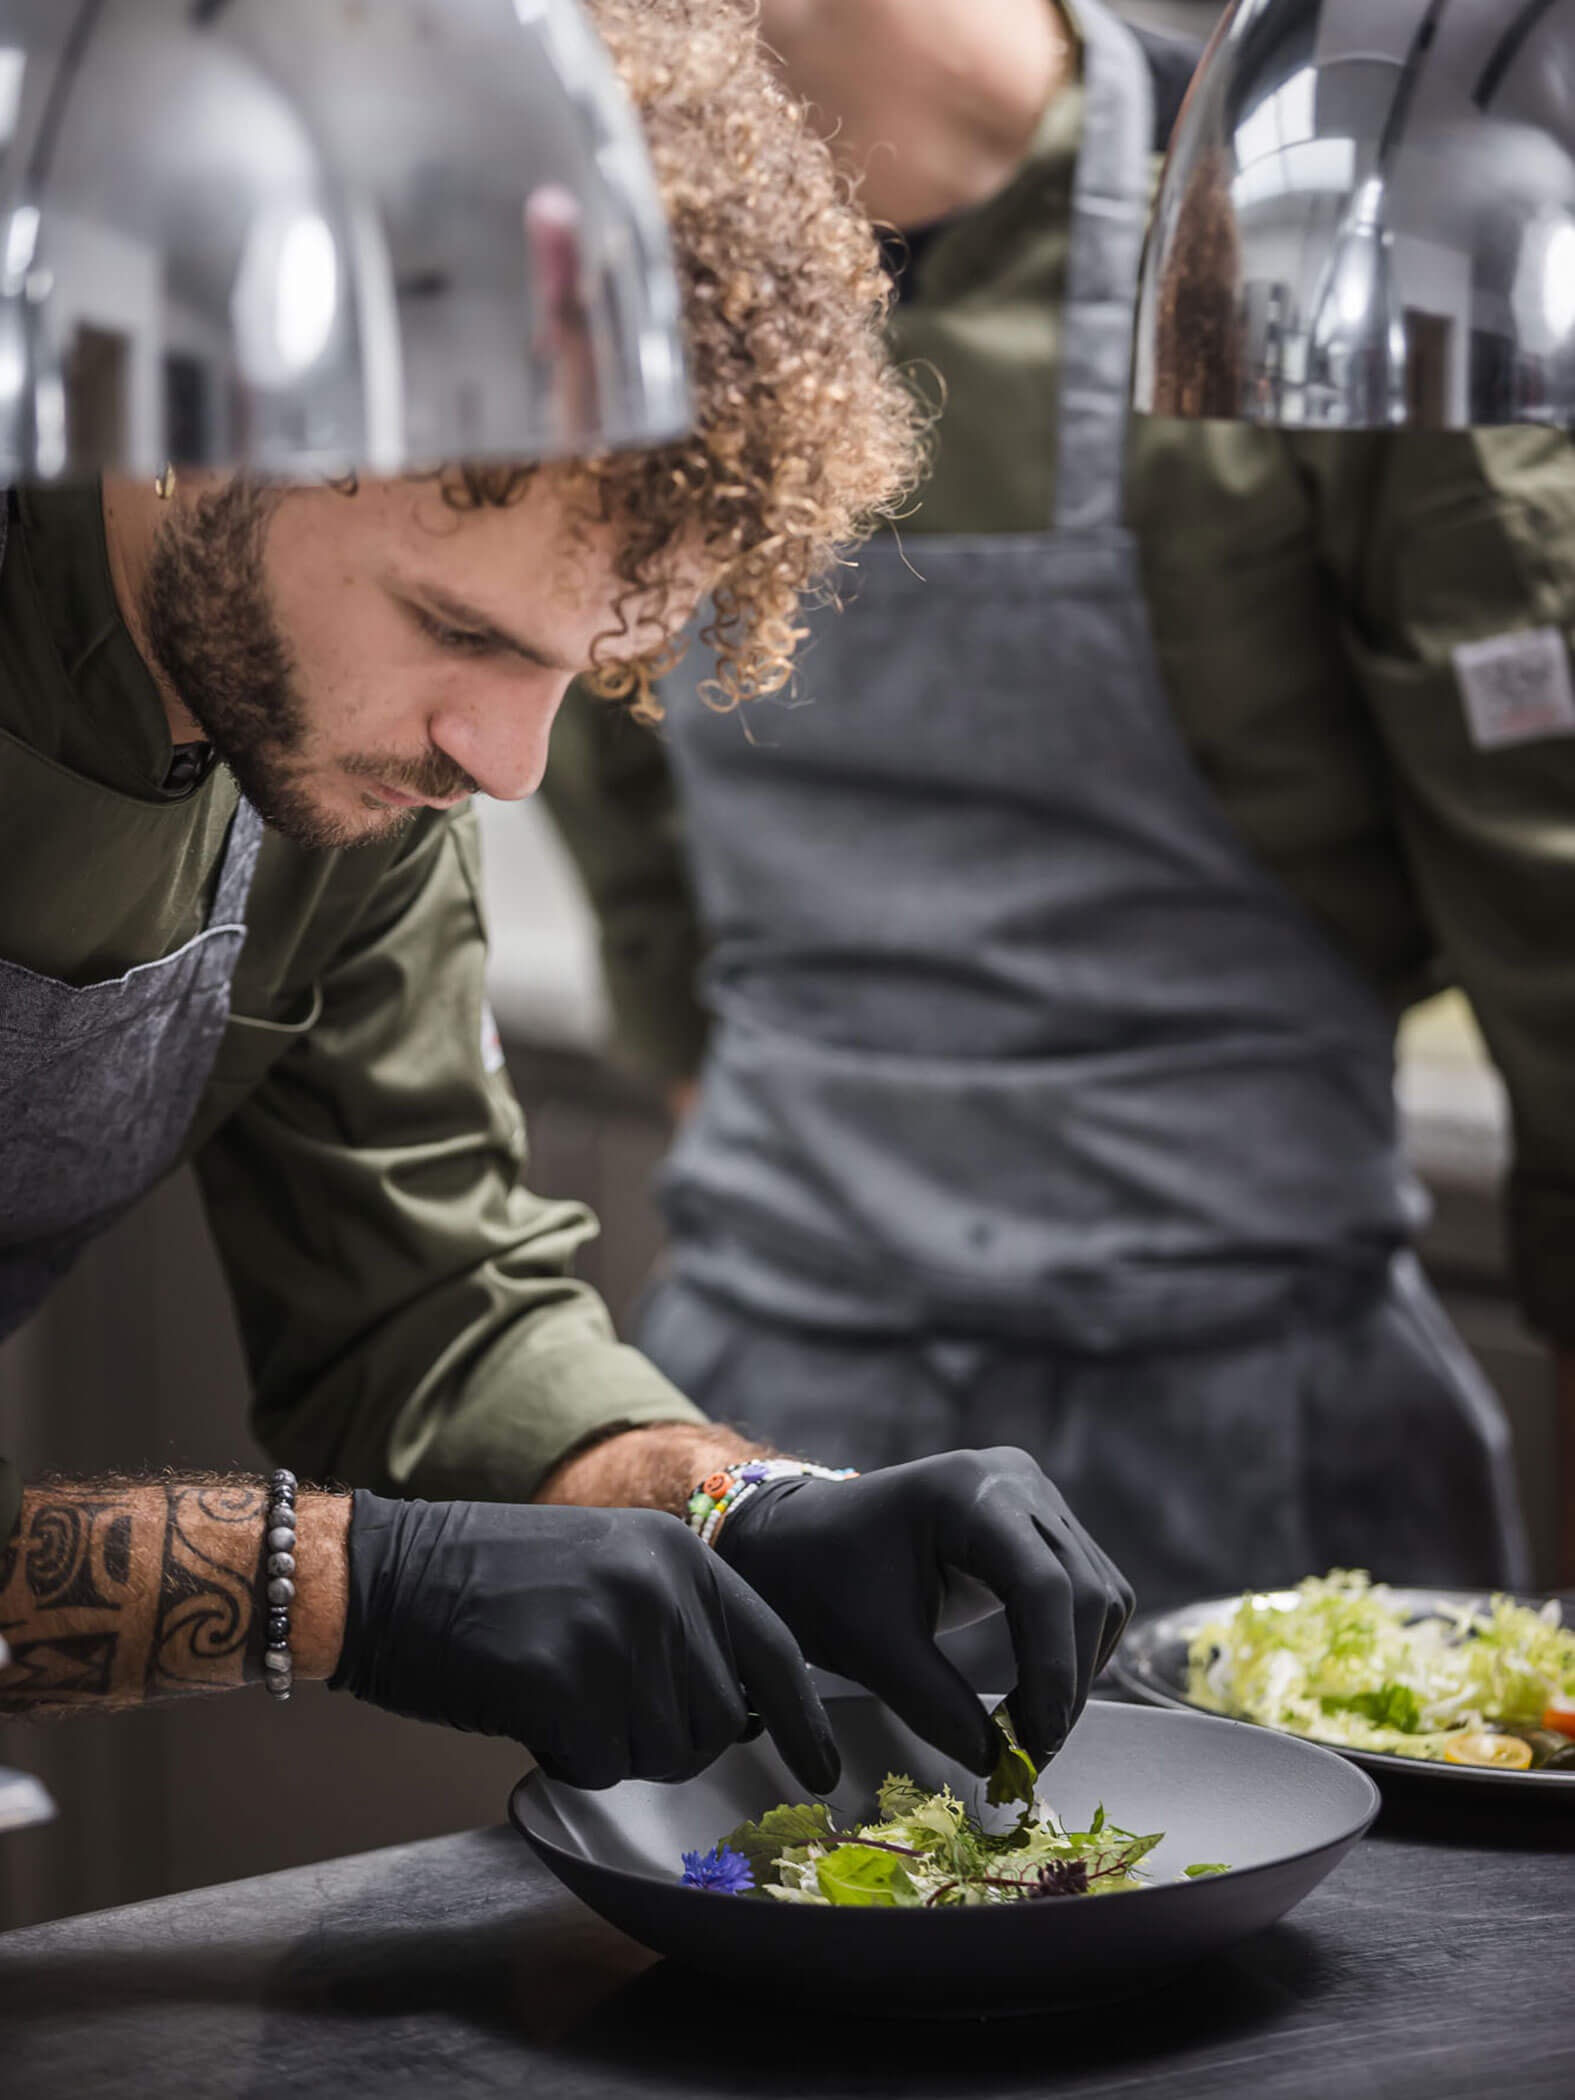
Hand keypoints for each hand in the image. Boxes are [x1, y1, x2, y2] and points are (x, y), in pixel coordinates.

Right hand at [329, 1492, 838, 1793]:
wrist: (389, 1571)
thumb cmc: (494, 1580)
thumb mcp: (609, 1565)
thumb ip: (679, 1620)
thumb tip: (744, 1709)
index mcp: (679, 1554)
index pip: (772, 1650)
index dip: (802, 1720)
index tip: (826, 1770)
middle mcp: (659, 1588)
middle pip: (716, 1721)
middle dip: (669, 1737)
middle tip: (601, 1703)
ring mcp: (614, 1632)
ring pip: (661, 1752)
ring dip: (613, 1746)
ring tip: (558, 1688)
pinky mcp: (562, 1682)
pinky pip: (597, 1765)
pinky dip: (563, 1756)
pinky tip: (526, 1706)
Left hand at [715, 1449, 1133, 1774]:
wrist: (801, 1541)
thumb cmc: (824, 1581)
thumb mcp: (871, 1648)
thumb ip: (936, 1705)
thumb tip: (998, 1763)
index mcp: (965, 1490)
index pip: (1041, 1582)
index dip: (1051, 1668)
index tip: (1036, 1742)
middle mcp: (1014, 1480)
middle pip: (1082, 1587)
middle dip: (1066, 1677)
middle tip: (1034, 1752)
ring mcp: (1032, 1496)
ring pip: (1098, 1591)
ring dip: (1077, 1667)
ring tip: (1032, 1729)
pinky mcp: (1038, 1524)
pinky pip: (1086, 1588)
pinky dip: (1072, 1646)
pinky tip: (1038, 1691)